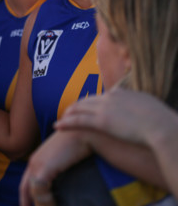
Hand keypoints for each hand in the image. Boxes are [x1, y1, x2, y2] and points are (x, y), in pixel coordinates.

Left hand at [19, 130, 89, 205]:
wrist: (83, 131)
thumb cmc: (78, 144)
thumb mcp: (64, 160)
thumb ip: (59, 171)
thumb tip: (62, 183)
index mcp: (36, 161)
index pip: (25, 185)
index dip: (26, 199)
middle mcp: (33, 163)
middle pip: (25, 190)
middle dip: (28, 204)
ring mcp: (37, 165)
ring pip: (32, 192)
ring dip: (41, 204)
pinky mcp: (45, 167)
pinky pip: (39, 190)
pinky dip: (45, 201)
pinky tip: (54, 204)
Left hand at [55, 88, 172, 145]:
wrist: (161, 126)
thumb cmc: (161, 120)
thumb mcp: (149, 106)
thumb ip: (139, 105)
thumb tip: (141, 108)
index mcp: (121, 93)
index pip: (100, 96)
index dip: (90, 102)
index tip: (84, 107)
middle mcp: (110, 97)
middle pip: (86, 101)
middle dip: (75, 107)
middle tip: (67, 114)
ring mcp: (104, 108)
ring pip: (79, 109)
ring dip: (67, 114)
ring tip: (60, 120)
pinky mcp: (102, 121)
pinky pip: (78, 121)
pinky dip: (66, 123)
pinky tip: (57, 126)